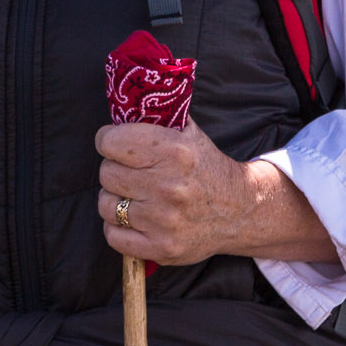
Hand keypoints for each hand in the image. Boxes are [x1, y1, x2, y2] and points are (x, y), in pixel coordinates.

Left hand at [96, 120, 339, 266]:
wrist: (240, 211)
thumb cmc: (206, 167)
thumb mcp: (189, 132)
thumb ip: (158, 114)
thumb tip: (125, 97)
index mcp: (174, 151)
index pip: (109, 142)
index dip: (109, 140)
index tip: (116, 143)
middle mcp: (169, 186)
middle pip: (106, 173)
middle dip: (115, 169)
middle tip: (132, 171)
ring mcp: (164, 220)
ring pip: (106, 204)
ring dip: (115, 199)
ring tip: (134, 195)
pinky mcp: (162, 248)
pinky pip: (113, 235)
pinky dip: (118, 227)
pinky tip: (135, 218)